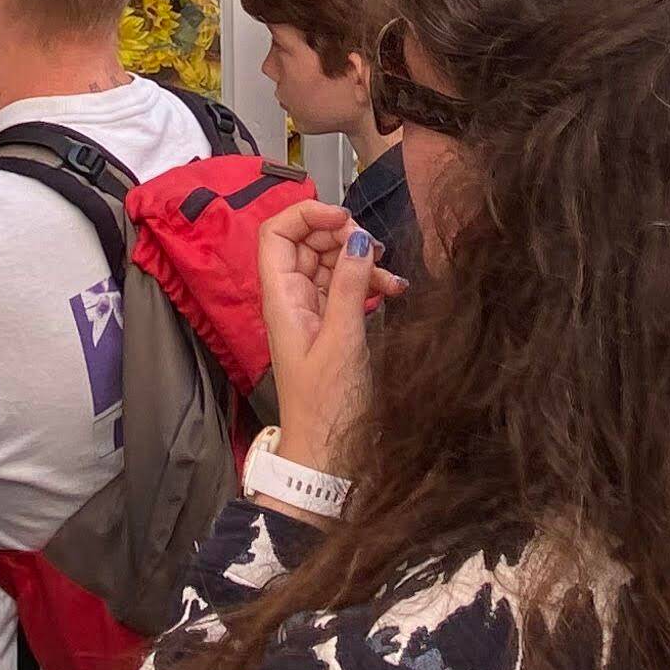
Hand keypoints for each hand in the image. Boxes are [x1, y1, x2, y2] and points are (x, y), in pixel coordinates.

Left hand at [257, 199, 401, 470]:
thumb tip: (358, 237)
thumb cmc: (326, 406)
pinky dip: (369, 283)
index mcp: (280, 297)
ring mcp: (312, 312)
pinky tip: (393, 291)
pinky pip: (346, 288)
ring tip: (389, 275)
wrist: (325, 455)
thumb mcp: (342, 340)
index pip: (276, 233)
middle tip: (373, 248)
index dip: (307, 215)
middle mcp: (291, 299)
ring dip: (360, 259)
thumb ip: (349, 285)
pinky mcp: (332, 326)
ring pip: (331, 263)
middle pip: (307, 242)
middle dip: (342, 235)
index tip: (345, 219)